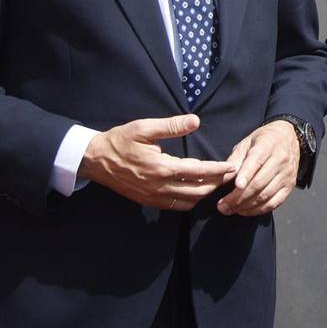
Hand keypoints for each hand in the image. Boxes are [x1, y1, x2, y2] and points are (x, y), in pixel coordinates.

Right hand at [79, 114, 234, 210]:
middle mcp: (159, 186)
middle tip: (229, 175)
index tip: (231, 166)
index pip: (198, 171)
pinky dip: (190, 200)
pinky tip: (195, 190)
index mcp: (161, 167)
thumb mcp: (144, 128)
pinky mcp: (148, 202)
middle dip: (216, 183)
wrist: (95, 160)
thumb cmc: (120, 141)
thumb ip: (171, 126)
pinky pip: (175, 206)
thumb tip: (195, 121)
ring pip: (188, 202)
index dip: (217, 170)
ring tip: (215, 182)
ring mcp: (153, 197)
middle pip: (197, 191)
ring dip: (204, 193)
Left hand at [216, 120, 300, 215]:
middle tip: (222, 205)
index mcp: (268, 145)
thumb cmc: (263, 141)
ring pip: (266, 195)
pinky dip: (259, 210)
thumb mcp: (246, 143)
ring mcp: (287, 175)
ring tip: (230, 210)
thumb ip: (234, 161)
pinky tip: (245, 210)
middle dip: (239, 197)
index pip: (256, 162)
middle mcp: (280, 160)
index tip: (235, 186)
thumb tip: (222, 179)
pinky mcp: (290, 186)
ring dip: (246, 206)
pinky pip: (274, 203)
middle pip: (260, 183)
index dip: (246, 175)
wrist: (288, 137)